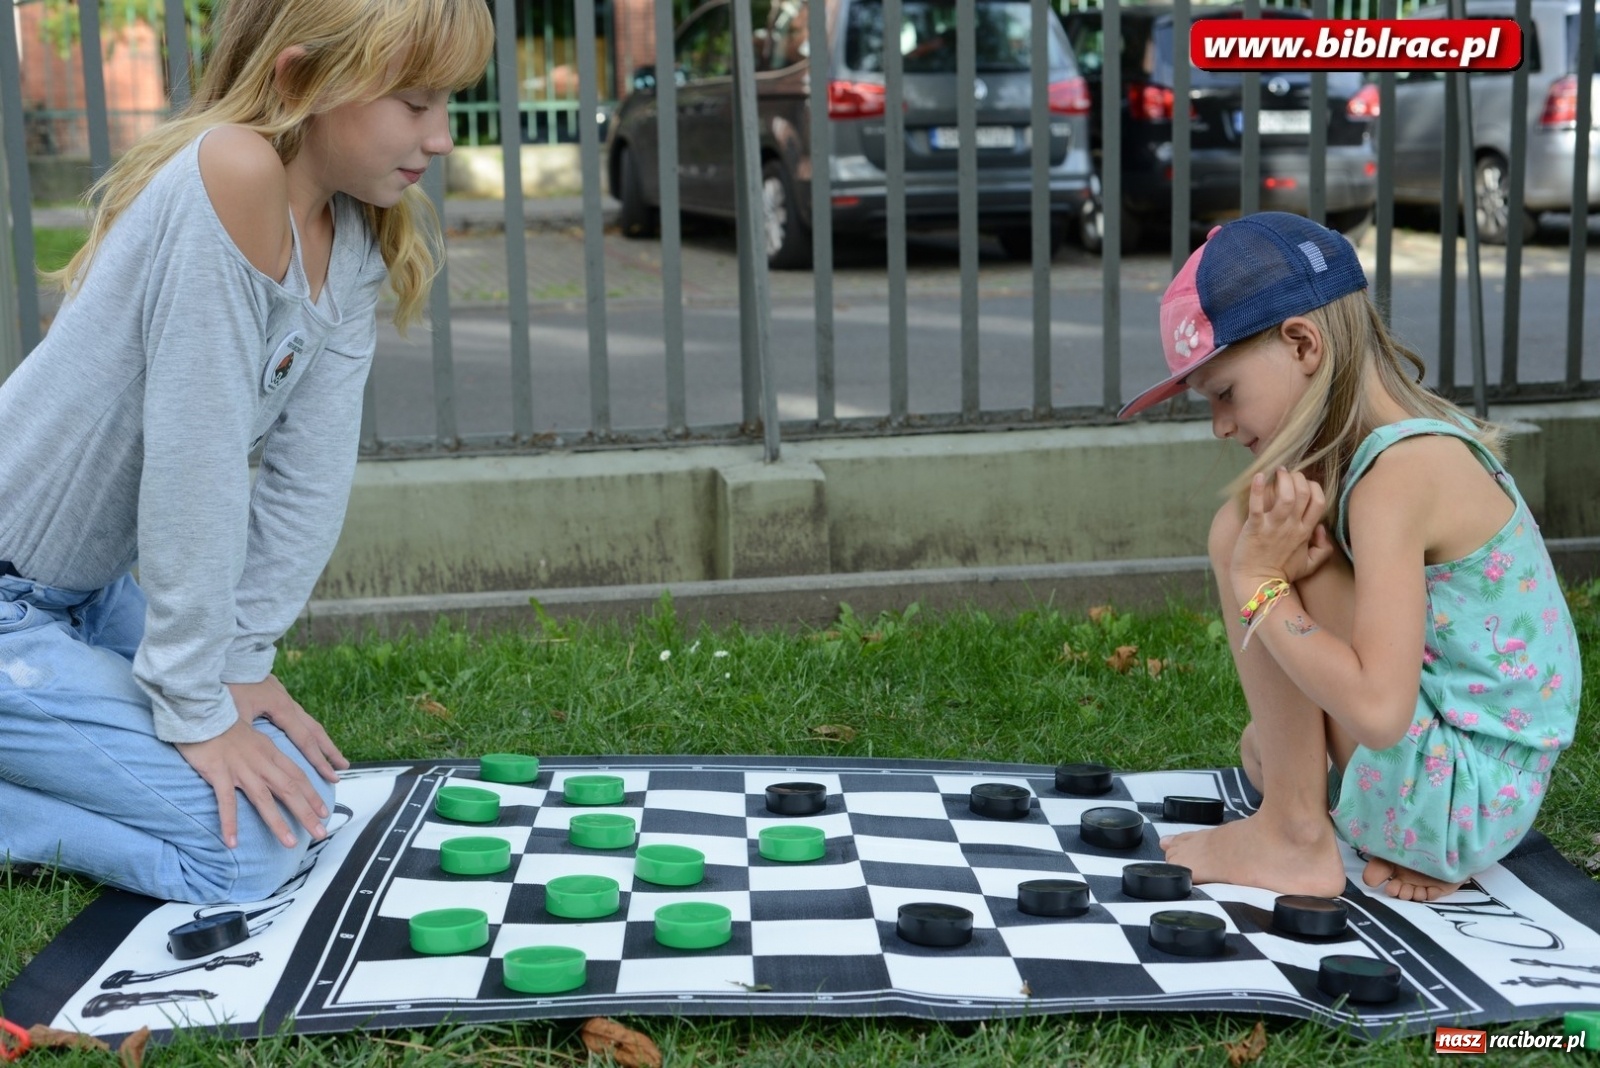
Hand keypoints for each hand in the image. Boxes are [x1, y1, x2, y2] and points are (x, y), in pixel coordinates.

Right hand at [176, 716, 329, 848]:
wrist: (200, 710)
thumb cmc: (223, 724)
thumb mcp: (253, 736)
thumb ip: (265, 752)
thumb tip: (275, 769)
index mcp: (270, 751)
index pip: (298, 776)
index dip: (312, 795)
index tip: (324, 811)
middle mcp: (260, 761)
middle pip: (289, 789)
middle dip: (307, 812)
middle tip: (321, 832)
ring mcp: (240, 768)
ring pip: (264, 799)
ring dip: (278, 823)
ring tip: (290, 843)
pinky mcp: (218, 772)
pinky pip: (226, 801)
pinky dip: (229, 822)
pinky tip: (232, 842)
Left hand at [227, 674, 347, 785]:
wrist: (226, 654)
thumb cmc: (227, 682)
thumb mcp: (232, 713)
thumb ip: (245, 735)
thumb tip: (251, 758)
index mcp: (281, 707)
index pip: (305, 739)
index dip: (318, 759)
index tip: (331, 775)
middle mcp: (287, 703)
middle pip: (314, 730)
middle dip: (329, 751)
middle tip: (342, 767)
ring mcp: (283, 697)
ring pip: (308, 722)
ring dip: (321, 740)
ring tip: (332, 754)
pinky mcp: (276, 694)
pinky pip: (298, 717)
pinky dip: (307, 730)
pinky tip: (305, 736)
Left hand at [1231, 467, 1335, 597]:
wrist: (1258, 583)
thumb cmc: (1282, 572)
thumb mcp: (1310, 564)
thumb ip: (1323, 549)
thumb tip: (1321, 529)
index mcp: (1305, 532)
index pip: (1318, 501)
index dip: (1314, 487)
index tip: (1304, 483)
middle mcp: (1292, 526)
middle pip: (1303, 493)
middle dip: (1299, 478)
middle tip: (1289, 473)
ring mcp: (1273, 527)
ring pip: (1285, 496)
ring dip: (1283, 479)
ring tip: (1278, 471)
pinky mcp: (1254, 528)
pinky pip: (1257, 505)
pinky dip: (1257, 489)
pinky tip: (1259, 476)